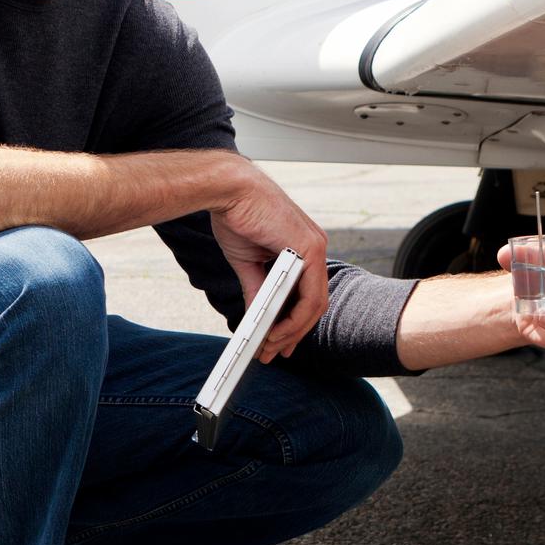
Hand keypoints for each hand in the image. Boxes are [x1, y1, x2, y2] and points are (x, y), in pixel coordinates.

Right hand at [207, 157, 328, 360]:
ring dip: (292, 331)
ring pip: (314, 303)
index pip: (306, 293)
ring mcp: (316, 248)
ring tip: (271, 348)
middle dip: (294, 333)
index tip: (279, 341)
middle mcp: (315, 248)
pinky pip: (308, 295)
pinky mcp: (310, 249)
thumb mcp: (248, 262)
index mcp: (302, 249)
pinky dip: (293, 318)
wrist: (228, 190)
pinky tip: (274, 332)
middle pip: (313, 303)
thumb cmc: (237, 216)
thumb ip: (257, 290)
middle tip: (275, 354)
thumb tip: (257, 319)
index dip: (294, 322)